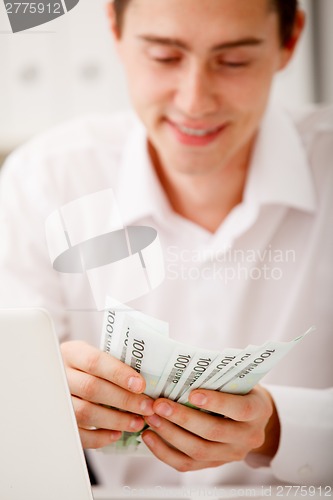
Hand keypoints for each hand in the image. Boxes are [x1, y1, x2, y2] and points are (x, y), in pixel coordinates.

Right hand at [61, 341, 154, 448]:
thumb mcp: (97, 356)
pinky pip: (78, 433)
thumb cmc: (89, 368)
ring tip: (137, 423)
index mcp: (72, 353)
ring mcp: (57, 400)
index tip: (141, 385)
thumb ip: (115, 363)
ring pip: (85, 412)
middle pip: (91, 388)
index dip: (119, 373)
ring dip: (115, 420)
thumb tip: (148, 376)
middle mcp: (60, 375)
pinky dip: (99, 437)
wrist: (63, 379)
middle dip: (124, 400)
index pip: (94, 361)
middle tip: (147, 407)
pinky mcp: (58, 422)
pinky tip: (117, 434)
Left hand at [142, 386, 279, 471]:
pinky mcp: (215, 464)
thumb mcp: (238, 379)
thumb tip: (184, 368)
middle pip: (213, 432)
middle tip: (159, 404)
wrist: (252, 416)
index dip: (216, 403)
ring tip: (151, 418)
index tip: (192, 393)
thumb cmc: (239, 388)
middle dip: (183, 418)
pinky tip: (149, 436)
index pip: (239, 409)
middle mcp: (248, 437)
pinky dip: (165, 452)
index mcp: (258, 410)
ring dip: (170, 434)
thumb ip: (218, 377)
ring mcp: (232, 454)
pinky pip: (187, 464)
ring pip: (199, 450)